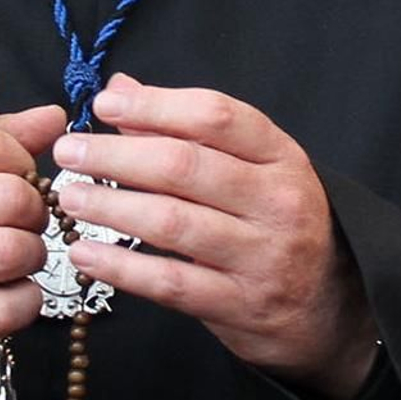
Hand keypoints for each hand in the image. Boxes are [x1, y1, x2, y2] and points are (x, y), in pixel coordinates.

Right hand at [0, 104, 65, 368]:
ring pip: (12, 251)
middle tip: (22, 223)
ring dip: (31, 256)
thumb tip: (54, 117)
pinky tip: (8, 293)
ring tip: (16, 258)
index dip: (22, 161)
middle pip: (11, 197)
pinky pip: (9, 307)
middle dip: (33, 212)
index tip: (17, 178)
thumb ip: (3, 137)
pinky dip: (24, 301)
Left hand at [51, 74, 377, 399]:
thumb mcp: (253, 167)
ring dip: (111, 206)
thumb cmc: (278, 224)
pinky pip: (171, 283)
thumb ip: (187, 128)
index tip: (104, 103)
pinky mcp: (240, 306)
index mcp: (280, 155)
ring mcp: (261, 256)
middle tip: (68, 152)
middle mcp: (276, 201)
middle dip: (117, 155)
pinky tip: (86, 253)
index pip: (216, 115)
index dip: (155, 105)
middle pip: (185, 165)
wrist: (331, 311)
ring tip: (69, 198)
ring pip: (173, 222)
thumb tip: (123, 89)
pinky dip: (122, 268)